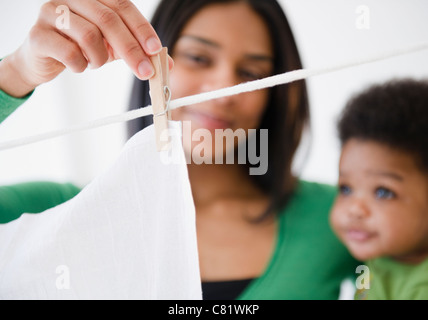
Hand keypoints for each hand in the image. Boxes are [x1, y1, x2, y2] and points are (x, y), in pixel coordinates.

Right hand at [1, 0, 169, 96]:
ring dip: (99, 58)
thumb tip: (168, 65)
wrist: (43, 60)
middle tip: (145, 73)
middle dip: (131, 50)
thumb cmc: (81, 48)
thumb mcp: (113, 48)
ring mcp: (51, 12)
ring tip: (94, 63)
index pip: (123, 6)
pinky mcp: (38, 34)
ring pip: (89, 35)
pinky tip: (77, 65)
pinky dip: (80, 65)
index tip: (156, 50)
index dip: (142, 28)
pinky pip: (69, 52)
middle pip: (108, 20)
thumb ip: (138, 52)